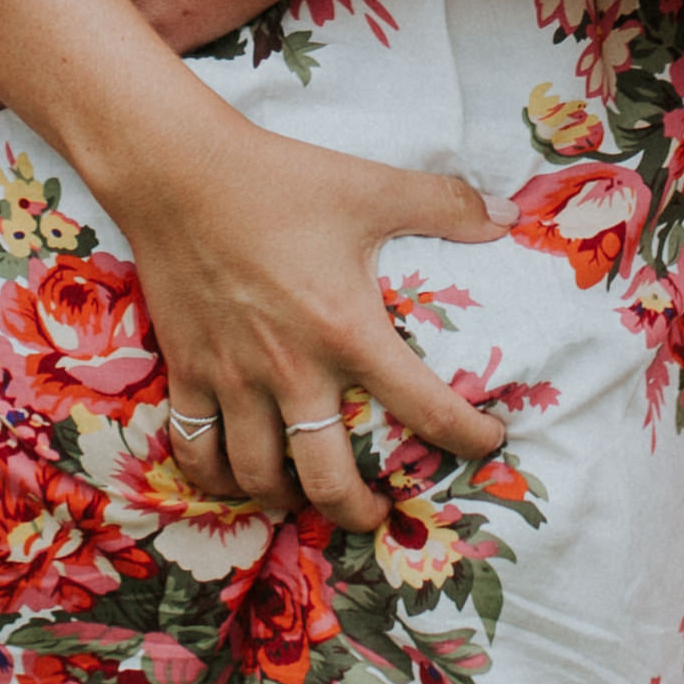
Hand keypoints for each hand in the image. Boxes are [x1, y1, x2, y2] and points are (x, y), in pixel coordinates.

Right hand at [106, 107, 509, 530]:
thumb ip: (443, 204)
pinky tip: (233, 475)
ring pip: (256, 478)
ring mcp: (232, 379)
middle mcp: (291, 370)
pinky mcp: (186, 371)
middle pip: (328, 480)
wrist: (178, 171)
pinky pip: (194, 449)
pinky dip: (213, 475)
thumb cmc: (279, 180)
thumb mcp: (371, 187)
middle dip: (360, 512)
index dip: (468, 438)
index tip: (488, 442)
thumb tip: (506, 214)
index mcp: (347, 331)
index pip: (426, 409)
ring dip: (287, 499)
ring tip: (307, 495)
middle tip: (381, 510)